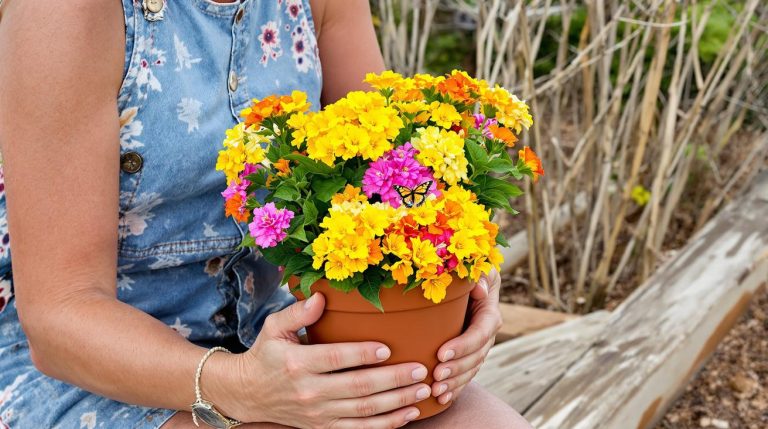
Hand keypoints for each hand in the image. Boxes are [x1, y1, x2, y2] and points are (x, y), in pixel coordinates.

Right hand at [204, 293, 429, 428]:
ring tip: (423, 390)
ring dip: (397, 403)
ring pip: (364, 412)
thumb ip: (298, 312)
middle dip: (393, 380)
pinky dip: (387, 424)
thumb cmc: (266, 353)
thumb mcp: (274, 327)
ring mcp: (318, 414)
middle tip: (420, 370)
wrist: (248, 394)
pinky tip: (409, 413)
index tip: (388, 348)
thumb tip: (321, 296)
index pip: (335, 358)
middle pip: (357, 388)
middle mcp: (309, 392)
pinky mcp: (324, 427)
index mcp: (297, 363)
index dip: (362, 354)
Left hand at [430, 269, 501, 404]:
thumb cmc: (467, 272)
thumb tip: (479, 288)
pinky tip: (442, 399)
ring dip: (455, 383)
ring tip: (436, 391)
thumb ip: (479, 275)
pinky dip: (455, 389)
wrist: (466, 285)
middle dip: (456, 369)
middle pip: (476, 357)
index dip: (462, 346)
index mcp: (489, 314)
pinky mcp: (469, 357)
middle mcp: (487, 335)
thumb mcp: (477, 268)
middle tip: (435, 376)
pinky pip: (466, 376)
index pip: (478, 334)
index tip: (441, 354)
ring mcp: (479, 348)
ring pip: (471, 370)